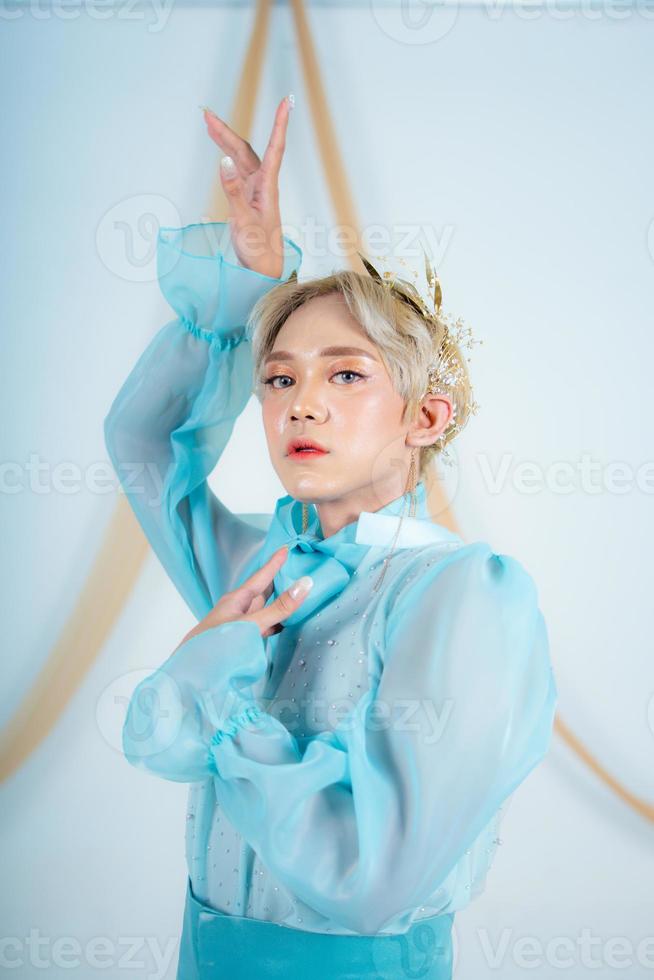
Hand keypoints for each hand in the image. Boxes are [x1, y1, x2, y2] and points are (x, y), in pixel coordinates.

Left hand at [175, 545, 312, 649]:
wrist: (190, 675)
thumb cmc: (216, 645)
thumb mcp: (252, 624)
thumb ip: (279, 608)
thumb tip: (305, 584)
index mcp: (238, 599)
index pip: (261, 576)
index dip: (275, 563)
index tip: (286, 548)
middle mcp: (238, 609)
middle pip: (262, 590)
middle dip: (278, 579)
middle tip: (295, 566)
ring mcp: (238, 625)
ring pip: (263, 609)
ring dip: (277, 601)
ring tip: (293, 592)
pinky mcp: (240, 641)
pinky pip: (262, 626)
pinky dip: (274, 622)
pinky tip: (281, 625)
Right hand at [201, 95, 292, 278]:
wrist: (265, 270)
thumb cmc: (259, 250)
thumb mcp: (244, 221)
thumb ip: (233, 191)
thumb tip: (223, 161)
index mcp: (268, 187)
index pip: (275, 148)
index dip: (280, 124)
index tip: (287, 101)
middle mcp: (263, 184)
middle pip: (246, 150)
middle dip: (226, 131)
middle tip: (206, 115)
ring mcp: (255, 191)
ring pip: (240, 158)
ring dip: (225, 141)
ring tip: (208, 124)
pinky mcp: (248, 199)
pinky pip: (237, 171)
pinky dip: (227, 157)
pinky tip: (219, 150)